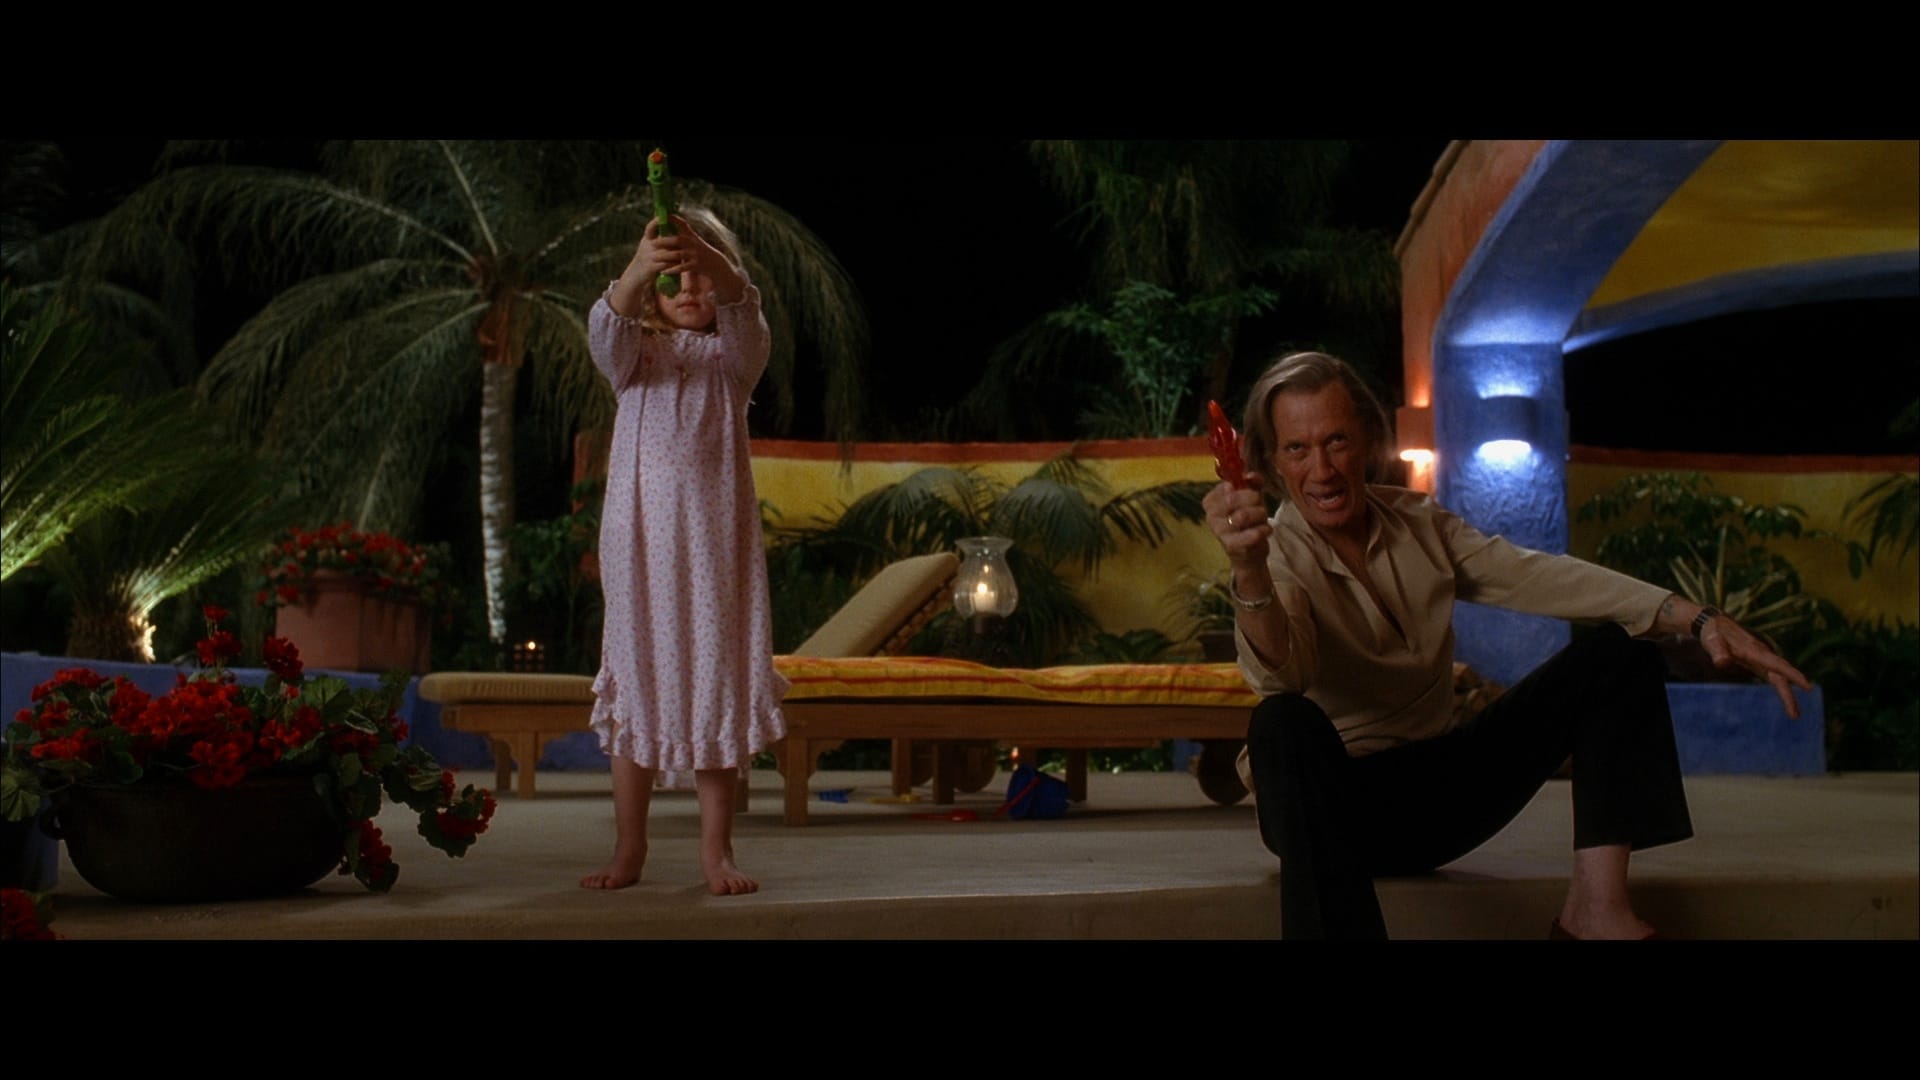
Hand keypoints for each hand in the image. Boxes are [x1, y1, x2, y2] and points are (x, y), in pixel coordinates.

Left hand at [639, 216, 743, 299]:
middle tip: (652, 243)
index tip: (662, 216)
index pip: (681, 223)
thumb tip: (666, 221)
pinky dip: (672, 269)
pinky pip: (682, 267)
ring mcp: (695, 254)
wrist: (714, 263)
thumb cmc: (698, 249)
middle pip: (677, 240)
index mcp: (690, 235)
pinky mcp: (696, 265)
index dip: (672, 219)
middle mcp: (693, 243)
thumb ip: (680, 231)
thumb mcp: (692, 238)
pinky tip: (664, 271)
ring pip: (678, 254)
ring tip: (654, 257)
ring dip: (665, 256)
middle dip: (664, 241)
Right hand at [1203, 478, 1271, 570]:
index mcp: (1211, 501)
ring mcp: (1219, 532)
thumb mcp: (1251, 497)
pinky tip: (1265, 530)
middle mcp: (1210, 516)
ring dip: (1260, 515)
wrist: (1249, 550)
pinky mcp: (1231, 546)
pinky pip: (1252, 533)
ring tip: (1263, 519)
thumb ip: (1252, 483)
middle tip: (1260, 505)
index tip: (1253, 492)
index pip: (1227, 486)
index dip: (1245, 487)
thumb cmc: (1248, 520)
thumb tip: (1251, 476)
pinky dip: (1263, 530)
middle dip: (1253, 500)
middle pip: (1233, 499)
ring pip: (1243, 515)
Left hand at [1699, 614, 1813, 718]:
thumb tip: (1721, 663)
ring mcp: (1761, 658)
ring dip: (1787, 694)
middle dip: (1789, 695)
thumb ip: (1717, 651)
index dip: (1792, 675)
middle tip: (1795, 716)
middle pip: (1780, 676)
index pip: (1777, 665)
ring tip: (1794, 714)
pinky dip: (1782, 687)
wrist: (1713, 623)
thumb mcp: (1712, 641)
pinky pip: (1774, 675)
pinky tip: (1786, 698)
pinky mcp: (1758, 661)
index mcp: (1754, 651)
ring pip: (1779, 676)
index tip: (1808, 687)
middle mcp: (1762, 654)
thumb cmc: (1713, 633)